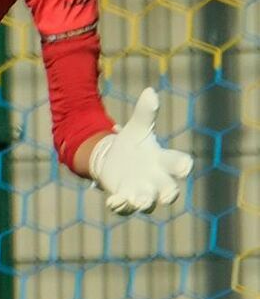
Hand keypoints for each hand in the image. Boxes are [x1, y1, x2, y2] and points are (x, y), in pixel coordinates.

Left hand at [88, 88, 192, 215]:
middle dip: (169, 193)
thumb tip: (150, 91)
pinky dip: (119, 205)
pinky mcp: (123, 198)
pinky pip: (124, 207)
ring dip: (144, 202)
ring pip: (148, 203)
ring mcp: (140, 191)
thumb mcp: (137, 127)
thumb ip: (145, 113)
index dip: (182, 165)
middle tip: (166, 195)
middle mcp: (156, 180)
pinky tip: (113, 201)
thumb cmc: (133, 143)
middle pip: (169, 191)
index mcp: (163, 161)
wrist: (113, 159)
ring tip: (138, 201)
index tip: (184, 167)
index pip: (178, 163)